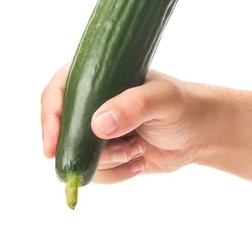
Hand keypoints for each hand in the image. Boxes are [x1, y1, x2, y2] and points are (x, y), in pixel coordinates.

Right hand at [41, 64, 213, 184]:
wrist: (201, 133)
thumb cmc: (183, 106)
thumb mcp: (162, 99)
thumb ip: (133, 106)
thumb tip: (98, 124)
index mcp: (100, 77)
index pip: (59, 89)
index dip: (50, 115)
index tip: (53, 144)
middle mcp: (93, 102)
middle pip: (62, 128)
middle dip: (83, 148)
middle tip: (110, 153)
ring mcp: (98, 130)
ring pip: (78, 156)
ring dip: (107, 161)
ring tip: (138, 150)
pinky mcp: (107, 154)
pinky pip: (95, 173)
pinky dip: (116, 174)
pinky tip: (139, 162)